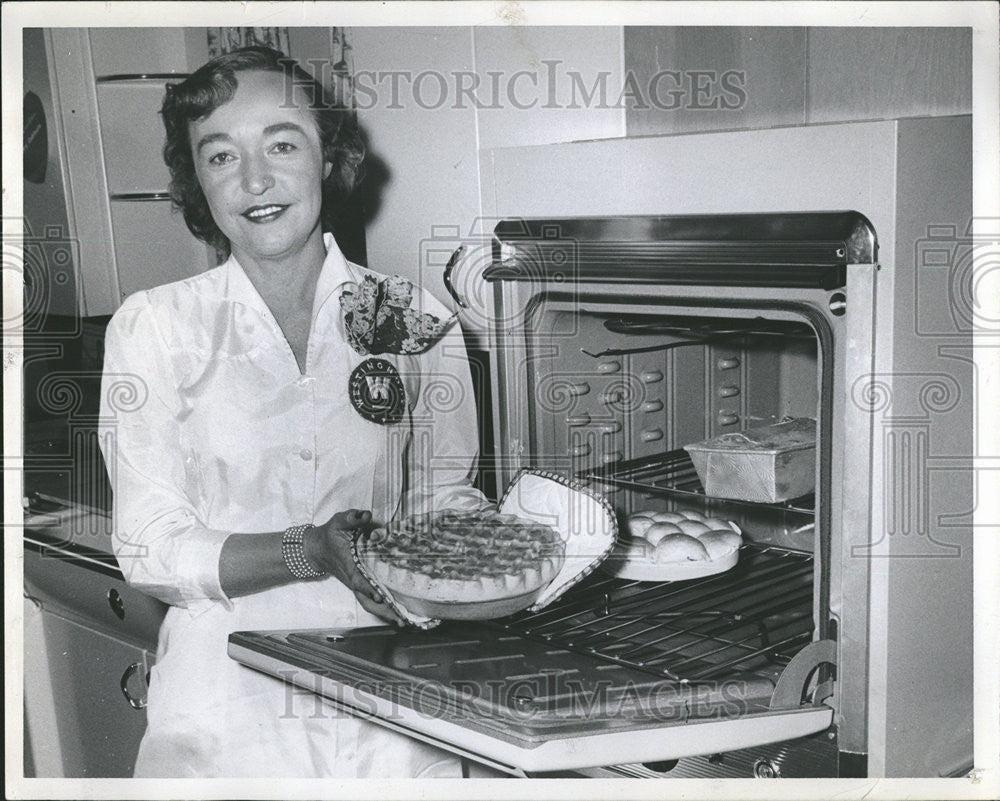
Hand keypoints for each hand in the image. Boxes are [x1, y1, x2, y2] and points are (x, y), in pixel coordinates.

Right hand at [306, 509, 403, 625]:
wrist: (316, 549)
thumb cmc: (330, 534)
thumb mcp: (339, 521)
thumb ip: (352, 518)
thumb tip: (365, 515)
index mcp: (348, 564)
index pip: (358, 579)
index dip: (368, 588)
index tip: (379, 595)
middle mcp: (352, 578)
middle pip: (366, 599)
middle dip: (382, 610)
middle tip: (400, 618)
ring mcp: (354, 584)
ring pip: (368, 603)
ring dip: (384, 613)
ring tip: (402, 621)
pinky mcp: (357, 586)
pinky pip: (368, 600)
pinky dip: (381, 608)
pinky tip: (396, 612)